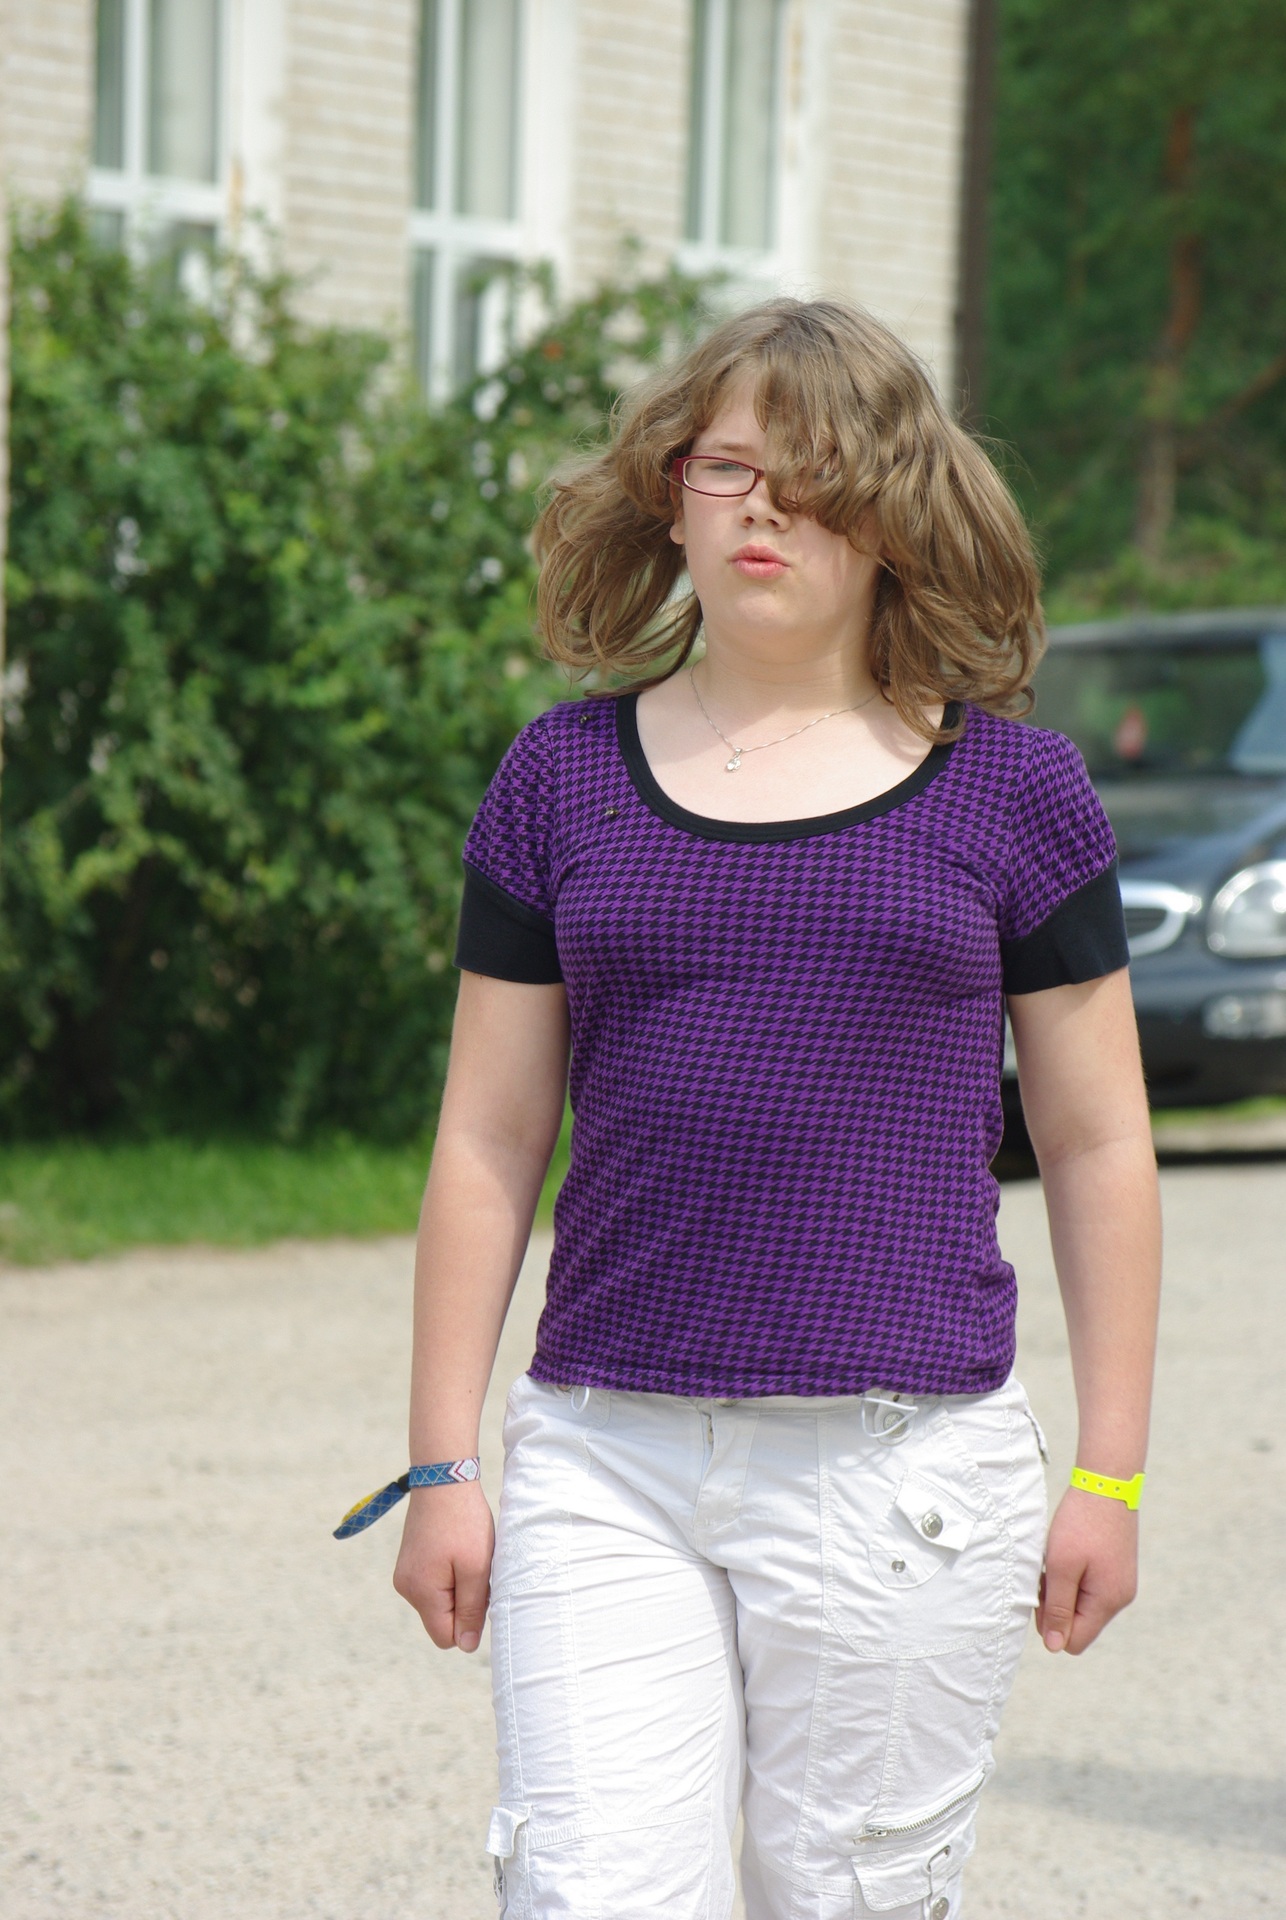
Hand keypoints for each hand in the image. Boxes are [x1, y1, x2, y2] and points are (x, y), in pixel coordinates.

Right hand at [392, 1482, 494, 1651]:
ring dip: (458, 1586)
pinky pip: (433, 1585)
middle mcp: (406, 1588)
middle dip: (463, 1602)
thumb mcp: (477, 1568)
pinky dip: (449, 1574)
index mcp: (421, 1593)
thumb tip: (465, 1646)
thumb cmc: (464, 1522)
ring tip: (466, 1555)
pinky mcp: (409, 1562)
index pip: (445, 1637)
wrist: (444, 1478)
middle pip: (442, 1620)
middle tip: (475, 1568)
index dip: (468, 1622)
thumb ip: (471, 1610)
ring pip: (439, 1602)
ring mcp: (405, 1575)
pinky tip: (456, 1549)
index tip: (479, 1591)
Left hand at [1036, 1485, 1138, 1653]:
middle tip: (1048, 1571)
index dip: (1052, 1624)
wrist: (1107, 1483)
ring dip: (1064, 1588)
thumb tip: (1054, 1647)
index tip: (1042, 1592)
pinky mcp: (1117, 1570)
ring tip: (1059, 1558)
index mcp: (1108, 1601)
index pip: (1074, 1641)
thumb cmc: (1080, 1523)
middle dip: (1057, 1604)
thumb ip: (1057, 1608)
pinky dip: (1074, 1576)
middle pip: (1079, 1624)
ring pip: (1082, 1605)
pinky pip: (1089, 1588)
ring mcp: (1121, 1584)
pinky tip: (1069, 1553)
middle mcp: (1120, 1598)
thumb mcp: (1060, 1567)